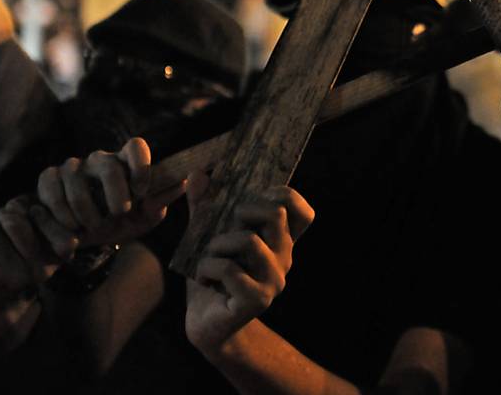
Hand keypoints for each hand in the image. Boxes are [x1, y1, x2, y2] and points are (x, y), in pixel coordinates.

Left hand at [0, 197, 78, 352]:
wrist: (4, 307)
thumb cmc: (24, 268)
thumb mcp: (47, 251)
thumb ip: (45, 227)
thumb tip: (19, 207)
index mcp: (54, 259)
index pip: (42, 217)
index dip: (33, 211)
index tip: (31, 215)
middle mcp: (34, 270)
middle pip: (12, 221)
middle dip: (4, 215)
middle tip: (2, 220)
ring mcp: (7, 274)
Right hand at [37, 138, 183, 246]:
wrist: (88, 239)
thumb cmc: (123, 223)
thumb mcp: (145, 217)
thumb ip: (160, 200)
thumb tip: (184, 182)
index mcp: (127, 163)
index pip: (135, 146)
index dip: (140, 164)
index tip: (142, 191)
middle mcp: (100, 160)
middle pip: (107, 165)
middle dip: (115, 194)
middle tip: (119, 214)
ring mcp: (73, 167)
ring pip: (75, 179)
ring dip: (87, 210)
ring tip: (95, 227)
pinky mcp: (49, 178)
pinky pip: (50, 186)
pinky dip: (61, 211)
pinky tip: (73, 226)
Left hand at [185, 174, 313, 357]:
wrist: (206, 326)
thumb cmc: (211, 277)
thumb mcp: (207, 237)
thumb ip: (204, 207)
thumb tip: (198, 174)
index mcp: (278, 242)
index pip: (303, 213)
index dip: (285, 195)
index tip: (256, 196)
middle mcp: (283, 259)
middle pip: (276, 214)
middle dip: (242, 211)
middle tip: (224, 228)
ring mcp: (273, 281)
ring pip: (249, 241)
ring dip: (217, 243)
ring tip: (208, 256)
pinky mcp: (256, 300)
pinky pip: (229, 269)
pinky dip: (207, 267)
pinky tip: (203, 279)